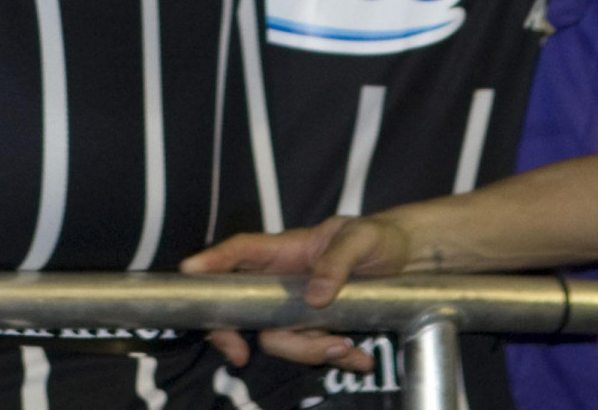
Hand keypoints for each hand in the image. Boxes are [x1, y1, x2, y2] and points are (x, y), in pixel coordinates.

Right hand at [181, 218, 408, 369]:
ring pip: (278, 337)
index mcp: (287, 250)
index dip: (213, 260)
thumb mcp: (362, 239)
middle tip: (238, 355)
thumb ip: (337, 261)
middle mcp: (284, 281)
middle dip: (233, 332)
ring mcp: (299, 308)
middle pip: (243, 307)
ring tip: (346, 348)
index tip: (188, 272)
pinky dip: (336, 359)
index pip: (242, 251)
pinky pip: (313, 351)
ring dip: (307, 350)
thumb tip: (314, 297)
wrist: (410, 264)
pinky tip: (361, 358)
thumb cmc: (378, 238)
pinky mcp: (320, 329)